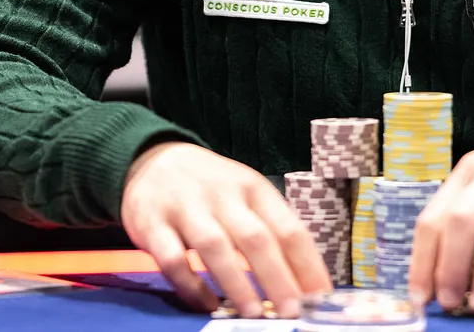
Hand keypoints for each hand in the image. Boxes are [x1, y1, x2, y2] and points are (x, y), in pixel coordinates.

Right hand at [120, 141, 330, 317]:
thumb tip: (303, 281)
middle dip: (276, 277)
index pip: (289, 227)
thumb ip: (270, 230)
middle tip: (292, 311)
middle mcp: (223, 195)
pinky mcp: (153, 224)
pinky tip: (206, 305)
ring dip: (236, 283)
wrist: (153, 161)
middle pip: (256, 238)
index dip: (307, 264)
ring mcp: (186, 208)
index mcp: (254, 189)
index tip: (321, 296)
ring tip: (253, 313)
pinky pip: (173, 259)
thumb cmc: (211, 187)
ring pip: (216, 246)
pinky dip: (191, 286)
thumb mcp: (245, 195)